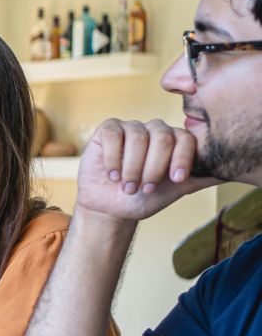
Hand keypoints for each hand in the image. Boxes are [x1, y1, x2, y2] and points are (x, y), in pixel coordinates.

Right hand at [75, 119, 218, 222]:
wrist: (111, 207)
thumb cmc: (144, 198)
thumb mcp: (175, 191)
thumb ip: (199, 178)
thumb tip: (228, 173)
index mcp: (174, 141)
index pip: (186, 139)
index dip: (182, 158)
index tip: (176, 180)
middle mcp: (154, 130)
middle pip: (162, 137)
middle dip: (154, 167)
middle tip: (146, 188)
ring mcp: (131, 128)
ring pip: (138, 137)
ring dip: (132, 168)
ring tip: (127, 187)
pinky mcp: (107, 130)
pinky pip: (114, 136)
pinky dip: (114, 159)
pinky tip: (113, 175)